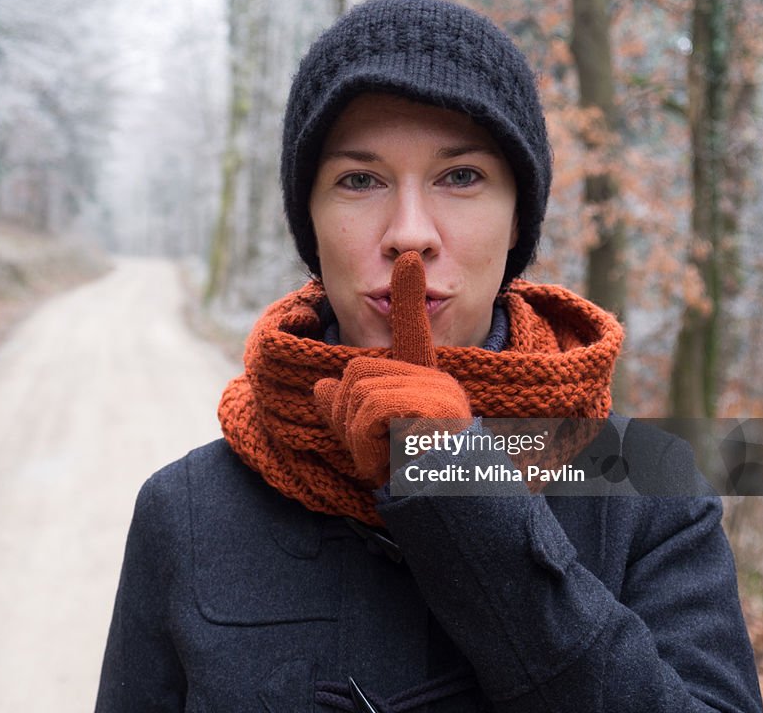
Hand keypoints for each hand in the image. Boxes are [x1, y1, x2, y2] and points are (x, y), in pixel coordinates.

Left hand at [314, 252, 471, 484]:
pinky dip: (367, 445)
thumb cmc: (407, 476)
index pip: (411, 332)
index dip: (406, 294)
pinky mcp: (435, 410)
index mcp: (421, 381)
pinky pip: (371, 412)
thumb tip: (321, 386)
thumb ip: (343, 412)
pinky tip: (391, 462)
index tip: (407, 257)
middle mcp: (433, 380)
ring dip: (358, 437)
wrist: (441, 506)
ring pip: (358, 395)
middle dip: (348, 417)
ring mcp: (437, 393)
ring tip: (387, 457)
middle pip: (355, 374)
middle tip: (377, 447)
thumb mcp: (367, 439)